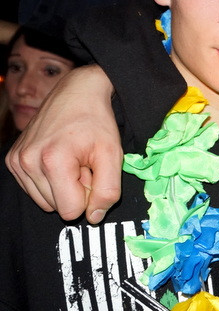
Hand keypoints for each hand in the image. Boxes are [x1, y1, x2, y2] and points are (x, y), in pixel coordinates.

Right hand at [6, 65, 123, 223]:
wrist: (78, 93)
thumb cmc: (97, 123)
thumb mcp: (113, 156)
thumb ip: (107, 191)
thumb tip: (93, 218)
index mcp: (53, 161)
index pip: (70, 211)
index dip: (88, 197)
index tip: (92, 172)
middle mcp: (27, 162)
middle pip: (56, 207)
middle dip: (75, 190)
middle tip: (84, 164)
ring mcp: (17, 161)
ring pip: (44, 201)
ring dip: (63, 186)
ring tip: (73, 160)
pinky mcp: (13, 160)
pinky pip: (34, 189)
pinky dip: (50, 180)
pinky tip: (60, 158)